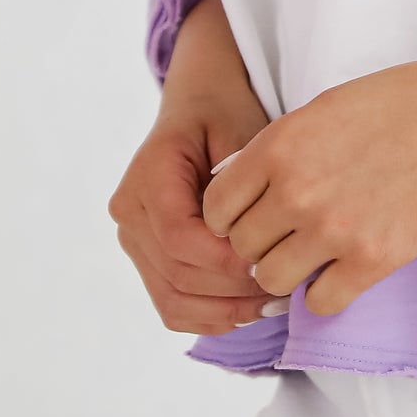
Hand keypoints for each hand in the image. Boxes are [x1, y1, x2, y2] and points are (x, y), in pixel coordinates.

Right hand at [108, 0, 273, 336]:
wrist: (201, 101)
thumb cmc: (227, 113)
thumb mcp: (243, 134)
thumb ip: (243, 190)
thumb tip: (253, 252)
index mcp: (150, 173)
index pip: (180, 238)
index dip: (226, 261)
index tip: (273, 262)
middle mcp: (131, 209)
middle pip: (177, 274)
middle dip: (233, 290)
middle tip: (286, 290)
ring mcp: (133, 236)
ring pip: (172, 297)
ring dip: (225, 311)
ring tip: (274, 305)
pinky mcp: (145, 255)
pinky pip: (171, 302)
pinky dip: (210, 315)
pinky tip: (250, 310)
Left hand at [200, 47, 416, 318]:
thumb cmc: (400, 102)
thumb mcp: (321, 109)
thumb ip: (275, 151)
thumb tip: (238, 190)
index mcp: (279, 146)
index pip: (215, 208)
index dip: (230, 217)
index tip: (254, 214)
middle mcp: (297, 191)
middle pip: (241, 249)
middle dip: (260, 244)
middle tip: (290, 234)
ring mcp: (334, 229)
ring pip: (272, 281)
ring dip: (288, 272)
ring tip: (314, 253)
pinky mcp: (373, 260)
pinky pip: (321, 302)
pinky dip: (327, 292)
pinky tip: (344, 269)